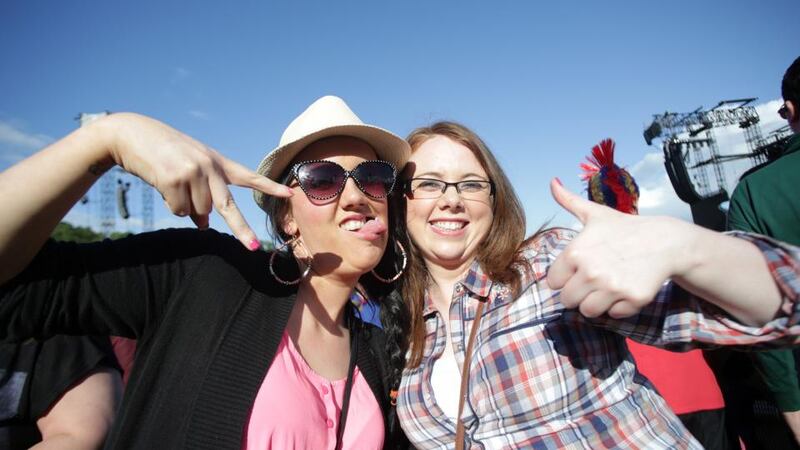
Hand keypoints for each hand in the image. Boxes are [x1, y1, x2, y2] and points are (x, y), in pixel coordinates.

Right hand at [100, 113, 291, 248]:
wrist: (131, 134)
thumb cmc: (162, 153)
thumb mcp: (189, 169)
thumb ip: (203, 193)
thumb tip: (205, 225)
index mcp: (217, 161)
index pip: (248, 176)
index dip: (269, 187)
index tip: (290, 194)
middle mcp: (209, 166)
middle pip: (228, 206)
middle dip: (241, 229)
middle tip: (253, 247)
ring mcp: (193, 172)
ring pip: (197, 212)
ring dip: (184, 206)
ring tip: (171, 183)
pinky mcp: (174, 179)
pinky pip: (178, 210)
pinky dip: (170, 204)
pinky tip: (162, 185)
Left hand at [546, 179, 690, 317]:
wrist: (665, 241)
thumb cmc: (625, 228)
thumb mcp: (595, 214)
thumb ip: (569, 202)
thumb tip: (552, 182)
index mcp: (575, 253)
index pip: (553, 282)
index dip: (565, 277)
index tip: (578, 270)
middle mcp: (590, 272)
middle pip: (567, 300)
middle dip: (578, 292)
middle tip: (593, 280)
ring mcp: (612, 287)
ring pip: (587, 311)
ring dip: (595, 303)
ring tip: (607, 286)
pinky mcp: (631, 300)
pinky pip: (613, 315)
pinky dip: (618, 307)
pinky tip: (625, 289)